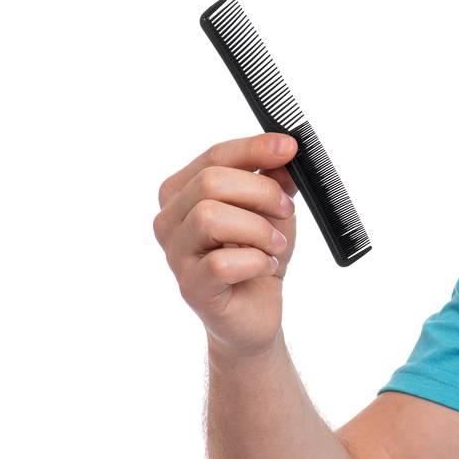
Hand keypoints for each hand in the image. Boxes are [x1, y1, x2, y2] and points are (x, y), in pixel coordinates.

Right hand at [153, 132, 299, 359]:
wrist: (256, 311)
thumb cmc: (257, 254)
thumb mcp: (272, 210)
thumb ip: (275, 179)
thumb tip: (284, 151)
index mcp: (183, 193)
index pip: (214, 157)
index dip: (253, 149)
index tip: (289, 148)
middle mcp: (169, 220)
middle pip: (210, 183)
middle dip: (261, 192)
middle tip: (285, 211)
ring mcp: (175, 255)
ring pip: (210, 218)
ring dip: (258, 229)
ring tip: (275, 245)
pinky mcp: (191, 288)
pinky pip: (223, 263)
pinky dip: (256, 261)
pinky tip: (264, 267)